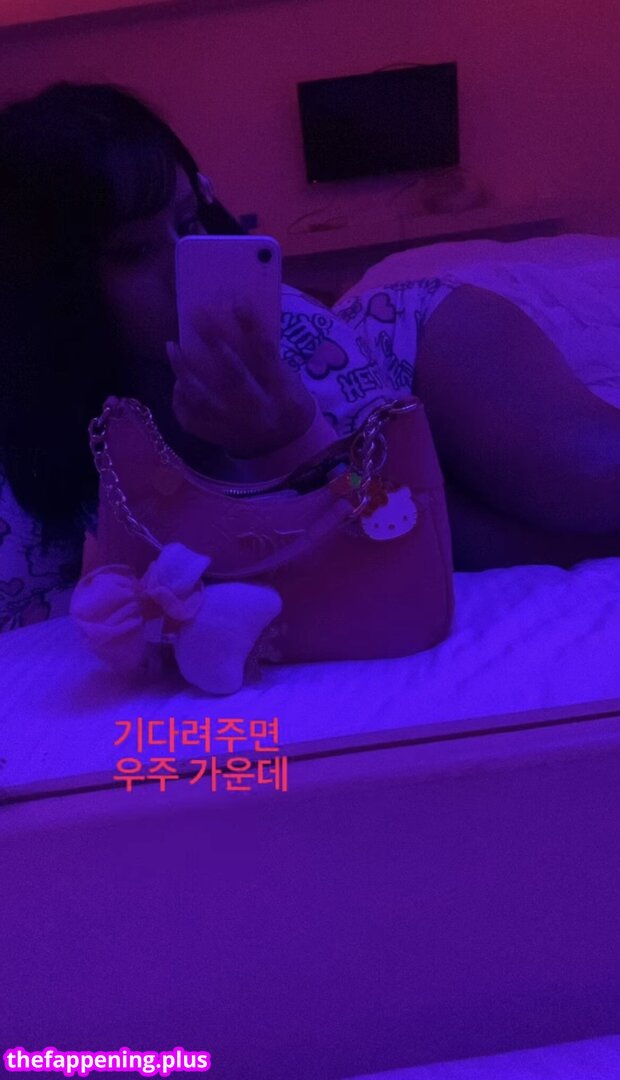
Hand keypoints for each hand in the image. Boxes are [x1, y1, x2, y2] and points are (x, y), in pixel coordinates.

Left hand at [166, 306, 316, 458]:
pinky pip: (190, 418)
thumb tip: (236, 323)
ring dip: (184, 370)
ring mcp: (233, 427)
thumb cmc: (286, 403)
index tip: (238, 302)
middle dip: (214, 342)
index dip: (252, 328)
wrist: (283, 447)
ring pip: (202, 398)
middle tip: (197, 316)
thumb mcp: (288, 380)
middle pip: (233, 374)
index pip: (266, 355)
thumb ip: (267, 359)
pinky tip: (177, 382)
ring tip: (171, 347)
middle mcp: (257, 411)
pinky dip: (179, 399)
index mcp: (281, 393)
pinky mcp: (217, 437)